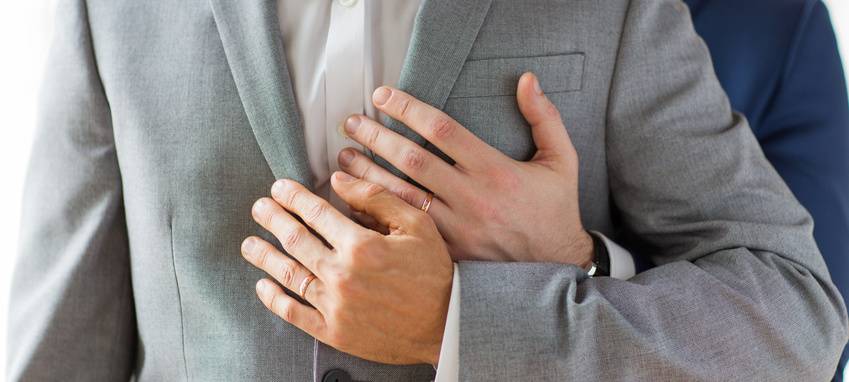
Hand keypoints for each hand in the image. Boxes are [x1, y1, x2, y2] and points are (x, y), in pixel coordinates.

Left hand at [241, 174, 452, 364]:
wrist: (445, 326)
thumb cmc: (435, 274)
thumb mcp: (417, 226)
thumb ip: (377, 198)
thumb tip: (338, 179)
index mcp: (361, 246)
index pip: (316, 213)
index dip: (294, 197)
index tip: (280, 188)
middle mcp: (342, 275)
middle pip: (295, 239)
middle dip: (273, 219)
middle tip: (259, 208)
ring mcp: (334, 305)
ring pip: (287, 274)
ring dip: (263, 255)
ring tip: (249, 243)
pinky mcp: (332, 331)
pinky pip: (293, 312)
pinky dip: (273, 297)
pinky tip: (263, 285)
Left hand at [337, 72, 592, 265]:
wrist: (557, 267)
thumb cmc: (555, 210)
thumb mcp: (561, 160)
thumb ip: (544, 118)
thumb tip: (526, 80)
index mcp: (495, 170)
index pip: (441, 130)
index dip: (408, 109)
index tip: (382, 96)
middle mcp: (472, 198)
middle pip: (412, 160)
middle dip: (376, 138)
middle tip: (351, 123)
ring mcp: (457, 228)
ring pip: (401, 196)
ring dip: (368, 174)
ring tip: (344, 157)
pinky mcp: (448, 253)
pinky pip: (405, 230)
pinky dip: (378, 215)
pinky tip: (356, 201)